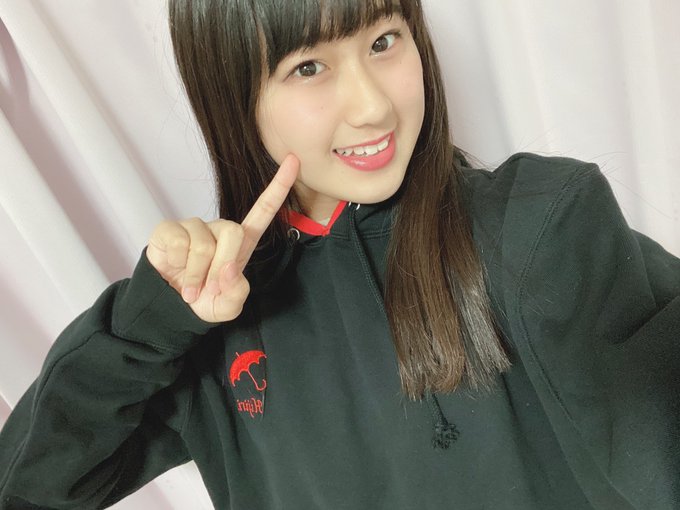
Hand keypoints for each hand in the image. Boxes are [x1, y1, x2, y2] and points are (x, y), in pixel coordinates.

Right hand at [145, 154, 298, 322]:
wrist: (172, 306)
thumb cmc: (205, 299)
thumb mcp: (229, 304)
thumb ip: (237, 291)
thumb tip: (227, 268)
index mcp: (241, 242)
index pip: (264, 210)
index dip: (279, 186)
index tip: (294, 161)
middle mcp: (219, 229)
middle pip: (233, 232)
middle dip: (220, 267)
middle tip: (209, 289)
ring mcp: (194, 226)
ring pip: (203, 245)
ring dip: (197, 275)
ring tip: (191, 287)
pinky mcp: (170, 229)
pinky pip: (179, 243)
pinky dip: (178, 265)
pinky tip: (175, 269)